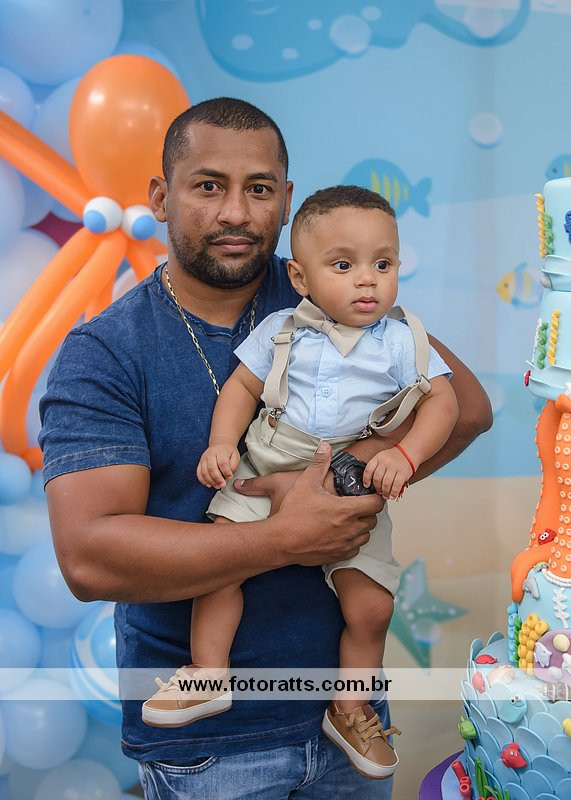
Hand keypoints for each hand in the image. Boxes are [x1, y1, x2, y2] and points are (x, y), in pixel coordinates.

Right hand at [197, 443, 239, 488]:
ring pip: (204, 472)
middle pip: (212, 468)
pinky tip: (208, 484)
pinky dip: (203, 480)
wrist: (220, 444)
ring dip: (211, 481)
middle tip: (223, 484)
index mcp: (221, 451)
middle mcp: (211, 454)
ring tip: (217, 486)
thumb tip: (229, 475)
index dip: (226, 472)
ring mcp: (204, 458)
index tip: (230, 477)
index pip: (222, 463)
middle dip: (217, 479)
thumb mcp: (235, 456)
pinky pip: (199, 473)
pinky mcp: (200, 462)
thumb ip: (233, 466)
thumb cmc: (228, 451)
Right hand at [236, 443, 382, 565]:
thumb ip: (319, 464)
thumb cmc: (293, 513)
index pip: (376, 504)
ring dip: (361, 527)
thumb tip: (325, 447)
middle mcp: (350, 529)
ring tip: (350, 519)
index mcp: (347, 510)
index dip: (376, 497)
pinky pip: (355, 549)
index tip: (370, 494)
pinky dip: (352, 542)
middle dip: (368, 512)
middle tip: (358, 505)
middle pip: (373, 520)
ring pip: (365, 536)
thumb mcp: (306, 484)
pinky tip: (342, 534)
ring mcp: (345, 544)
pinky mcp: (338, 555)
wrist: (281, 540)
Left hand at [363, 447, 413, 499]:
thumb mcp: (382, 458)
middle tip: (379, 492)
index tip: (367, 485)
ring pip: (386, 483)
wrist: (409, 452)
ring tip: (385, 495)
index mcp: (378, 458)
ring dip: (385, 492)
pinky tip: (392, 495)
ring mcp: (394, 467)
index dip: (366, 480)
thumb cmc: (394, 457)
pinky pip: (396, 485)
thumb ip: (376, 468)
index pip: (368, 470)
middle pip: (377, 478)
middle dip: (377, 488)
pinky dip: (393, 493)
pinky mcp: (402, 473)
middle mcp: (385, 462)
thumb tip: (371, 482)